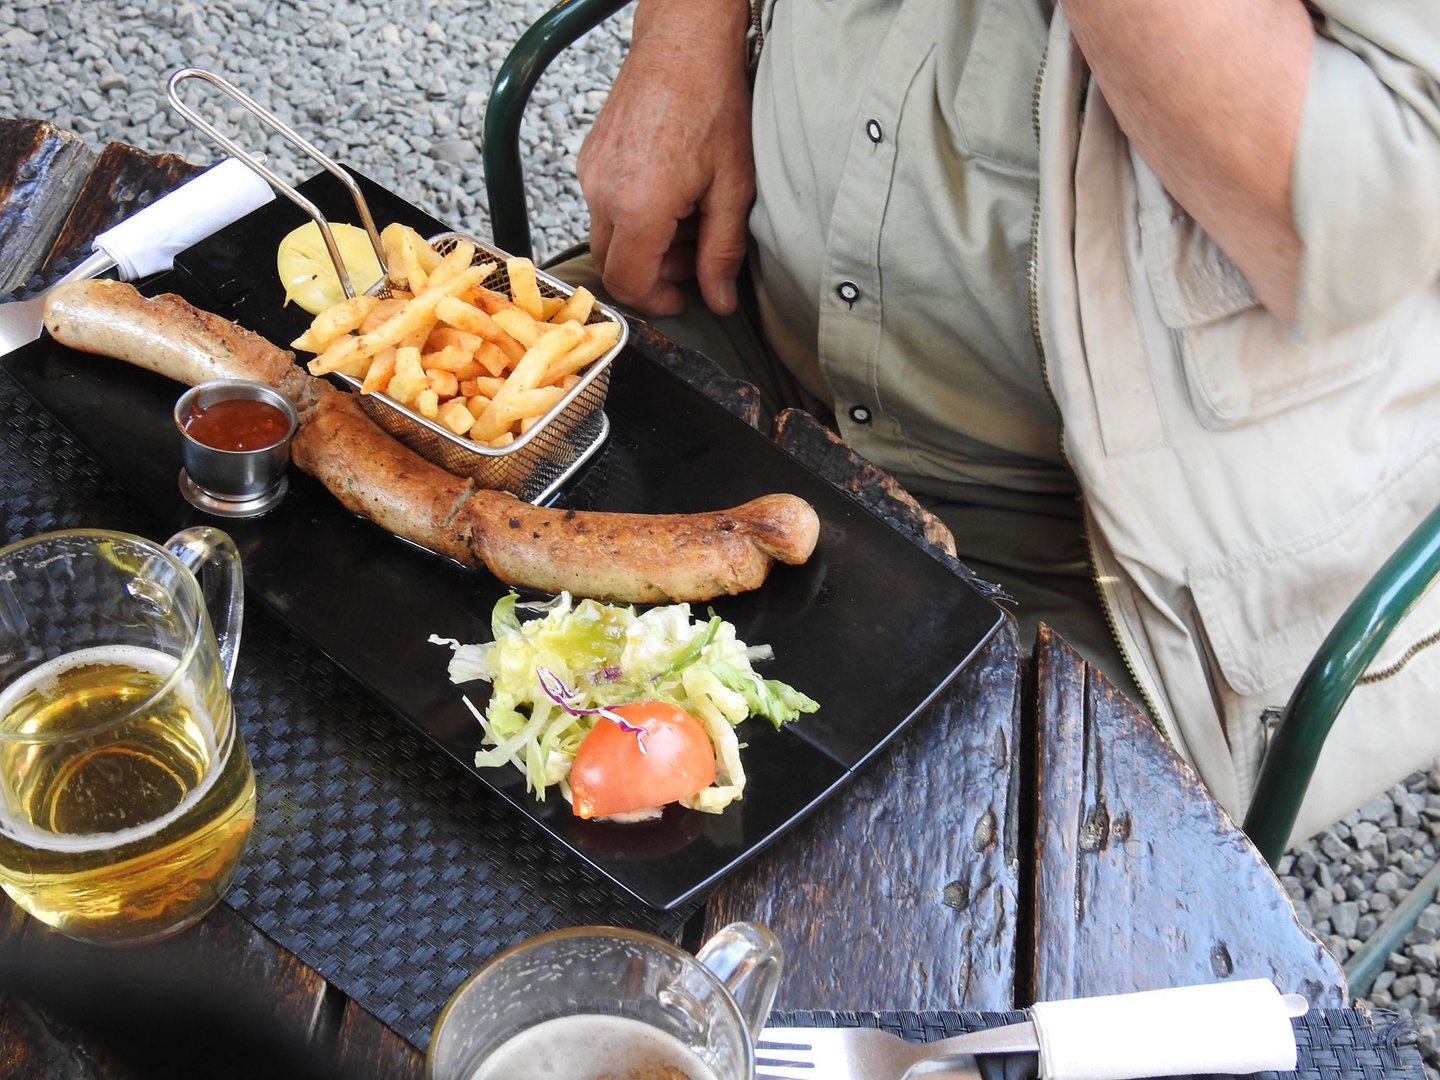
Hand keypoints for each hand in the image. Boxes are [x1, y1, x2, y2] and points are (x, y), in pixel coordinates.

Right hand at [577, 1, 753, 316]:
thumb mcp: (732, 188)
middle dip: (655, 272)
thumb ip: (722, 251)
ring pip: (609, 236)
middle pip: (614, 264)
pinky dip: (635, 216)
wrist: (682, 43)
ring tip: (689, 218)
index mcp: (638, 206)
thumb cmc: (711, 103)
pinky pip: (604, 206)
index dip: (656, 301)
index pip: (629, 283)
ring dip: (646, 243)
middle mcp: (603, 192)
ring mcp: (590, 173)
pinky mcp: (589, 158)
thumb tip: (719, 299)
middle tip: (694, 256)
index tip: (682, 297)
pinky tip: (671, 194)